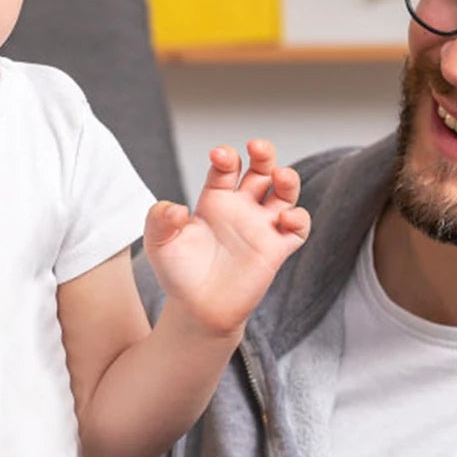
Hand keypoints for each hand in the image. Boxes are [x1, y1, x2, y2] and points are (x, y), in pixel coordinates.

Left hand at [145, 141, 309, 337]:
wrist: (196, 309)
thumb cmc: (178, 274)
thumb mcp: (158, 244)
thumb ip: (159, 220)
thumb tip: (176, 208)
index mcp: (215, 200)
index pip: (227, 167)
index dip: (226, 157)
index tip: (219, 156)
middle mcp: (241, 209)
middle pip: (261, 169)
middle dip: (264, 154)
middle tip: (258, 147)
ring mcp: (261, 227)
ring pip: (285, 192)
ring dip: (288, 178)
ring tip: (280, 175)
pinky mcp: (276, 249)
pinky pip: (298, 227)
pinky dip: (298, 217)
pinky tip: (283, 217)